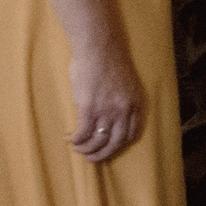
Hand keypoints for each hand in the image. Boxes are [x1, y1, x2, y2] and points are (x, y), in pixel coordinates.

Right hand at [68, 35, 144, 162]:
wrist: (99, 47)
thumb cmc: (110, 62)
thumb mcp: (126, 85)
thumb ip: (122, 102)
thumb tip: (110, 117)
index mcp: (136, 104)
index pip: (132, 134)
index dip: (119, 145)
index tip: (109, 148)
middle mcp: (124, 110)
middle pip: (115, 143)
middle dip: (102, 154)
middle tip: (91, 158)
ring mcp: (107, 110)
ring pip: (97, 141)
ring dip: (86, 149)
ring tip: (77, 148)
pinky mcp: (89, 107)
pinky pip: (82, 133)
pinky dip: (75, 139)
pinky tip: (69, 137)